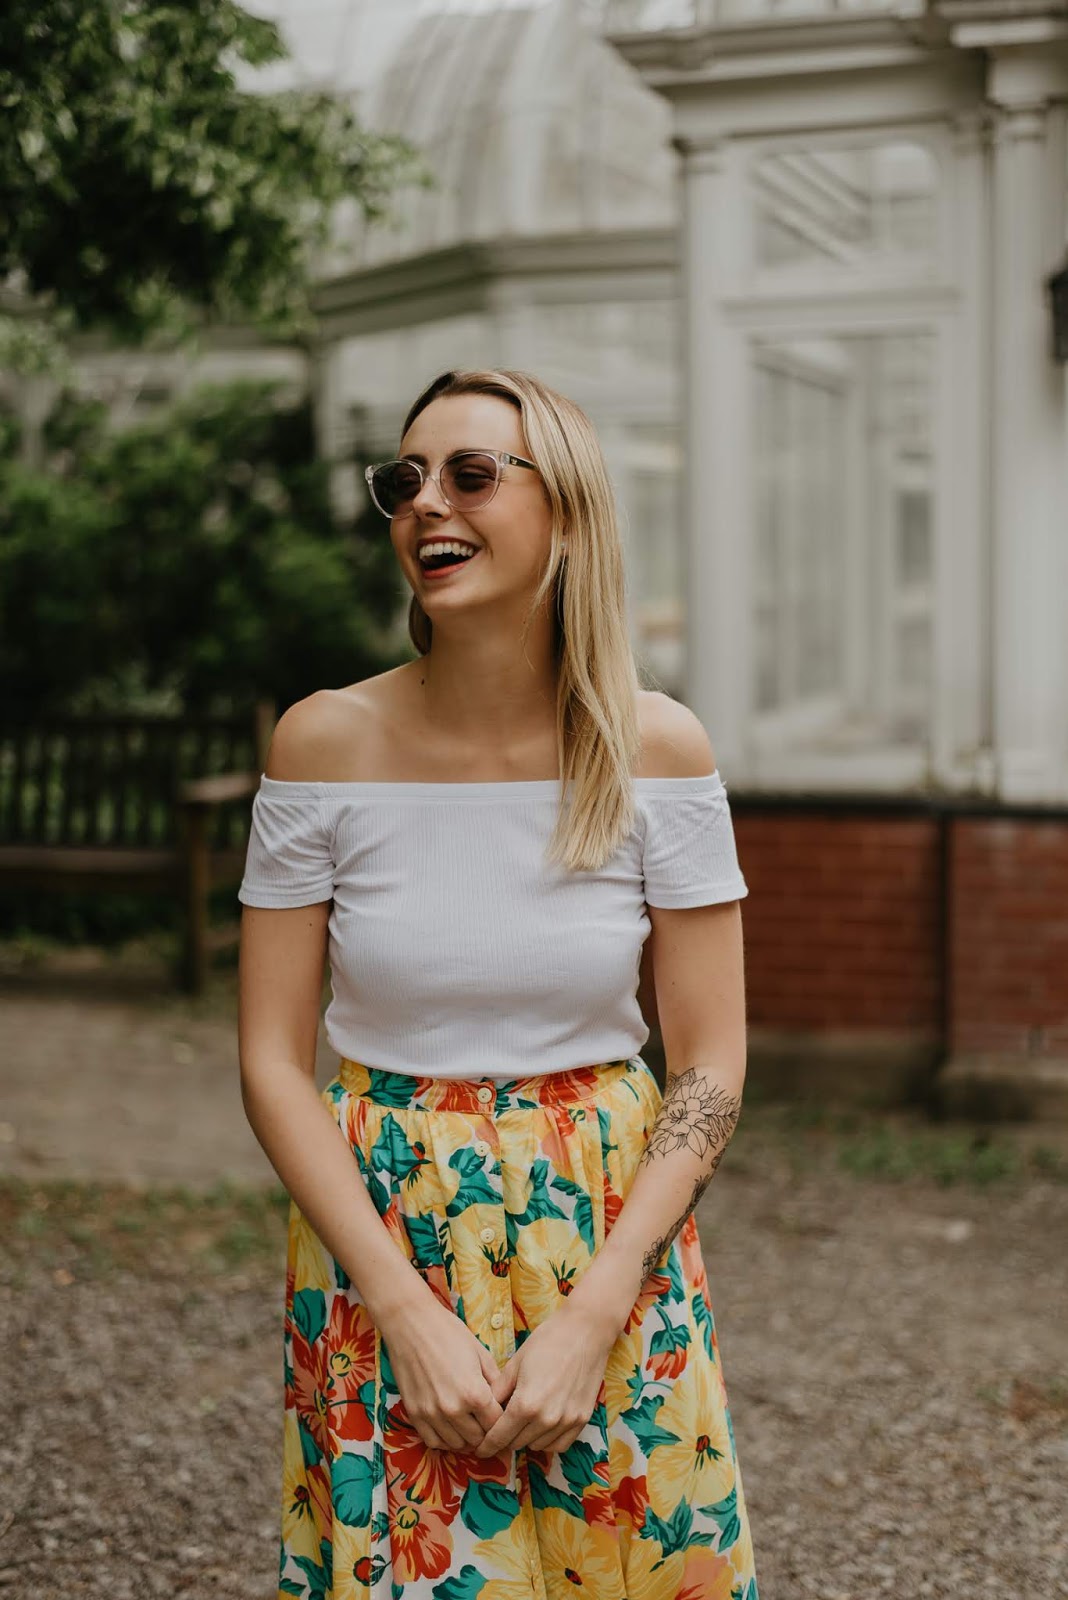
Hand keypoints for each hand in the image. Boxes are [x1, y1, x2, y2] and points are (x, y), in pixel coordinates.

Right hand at [378, 1290, 508, 1451]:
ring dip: (467, 1438)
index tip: (503, 1418)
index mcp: (475, 1393)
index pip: (497, 1425)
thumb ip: (495, 1381)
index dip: (503, 1422)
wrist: (411, 1324)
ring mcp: (432, 1414)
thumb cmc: (449, 1333)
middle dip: (486, 1432)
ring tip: (470, 1425)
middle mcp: (454, 1409)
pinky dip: (445, 1440)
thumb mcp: (481, 1353)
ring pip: (457, 1444)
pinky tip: (450, 1427)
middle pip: (478, 1439)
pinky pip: (433, 1441)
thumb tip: (506, 1401)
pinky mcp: (414, 1414)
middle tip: (487, 1422)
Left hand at [472, 1303, 616, 1457]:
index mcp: (526, 1404)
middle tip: (501, 1428)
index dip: (487, 1445)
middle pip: (516, 1443)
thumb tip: (485, 1410)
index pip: (500, 1437)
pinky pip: (559, 1445)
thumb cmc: (547, 1341)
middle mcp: (547, 1418)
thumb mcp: (516, 1363)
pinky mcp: (582, 1420)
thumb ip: (499, 1391)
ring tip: (523, 1421)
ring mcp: (567, 1421)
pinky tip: (542, 1426)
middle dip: (505, 1438)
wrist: (585, 1331)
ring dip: (526, 1438)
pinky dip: (548, 1440)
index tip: (480, 1449)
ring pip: (537, 1446)